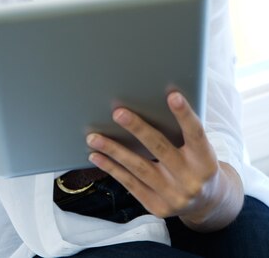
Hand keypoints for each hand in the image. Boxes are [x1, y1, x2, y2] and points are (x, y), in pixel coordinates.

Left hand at [86, 92, 242, 229]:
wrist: (207, 203)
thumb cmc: (197, 164)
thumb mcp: (199, 149)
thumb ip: (181, 132)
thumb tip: (149, 105)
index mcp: (205, 161)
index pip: (196, 134)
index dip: (184, 115)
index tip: (172, 95)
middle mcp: (191, 180)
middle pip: (161, 149)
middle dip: (138, 129)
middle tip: (118, 112)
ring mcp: (173, 196)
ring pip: (139, 168)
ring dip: (114, 150)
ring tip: (94, 137)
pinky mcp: (157, 207)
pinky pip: (130, 184)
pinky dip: (111, 168)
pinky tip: (96, 156)